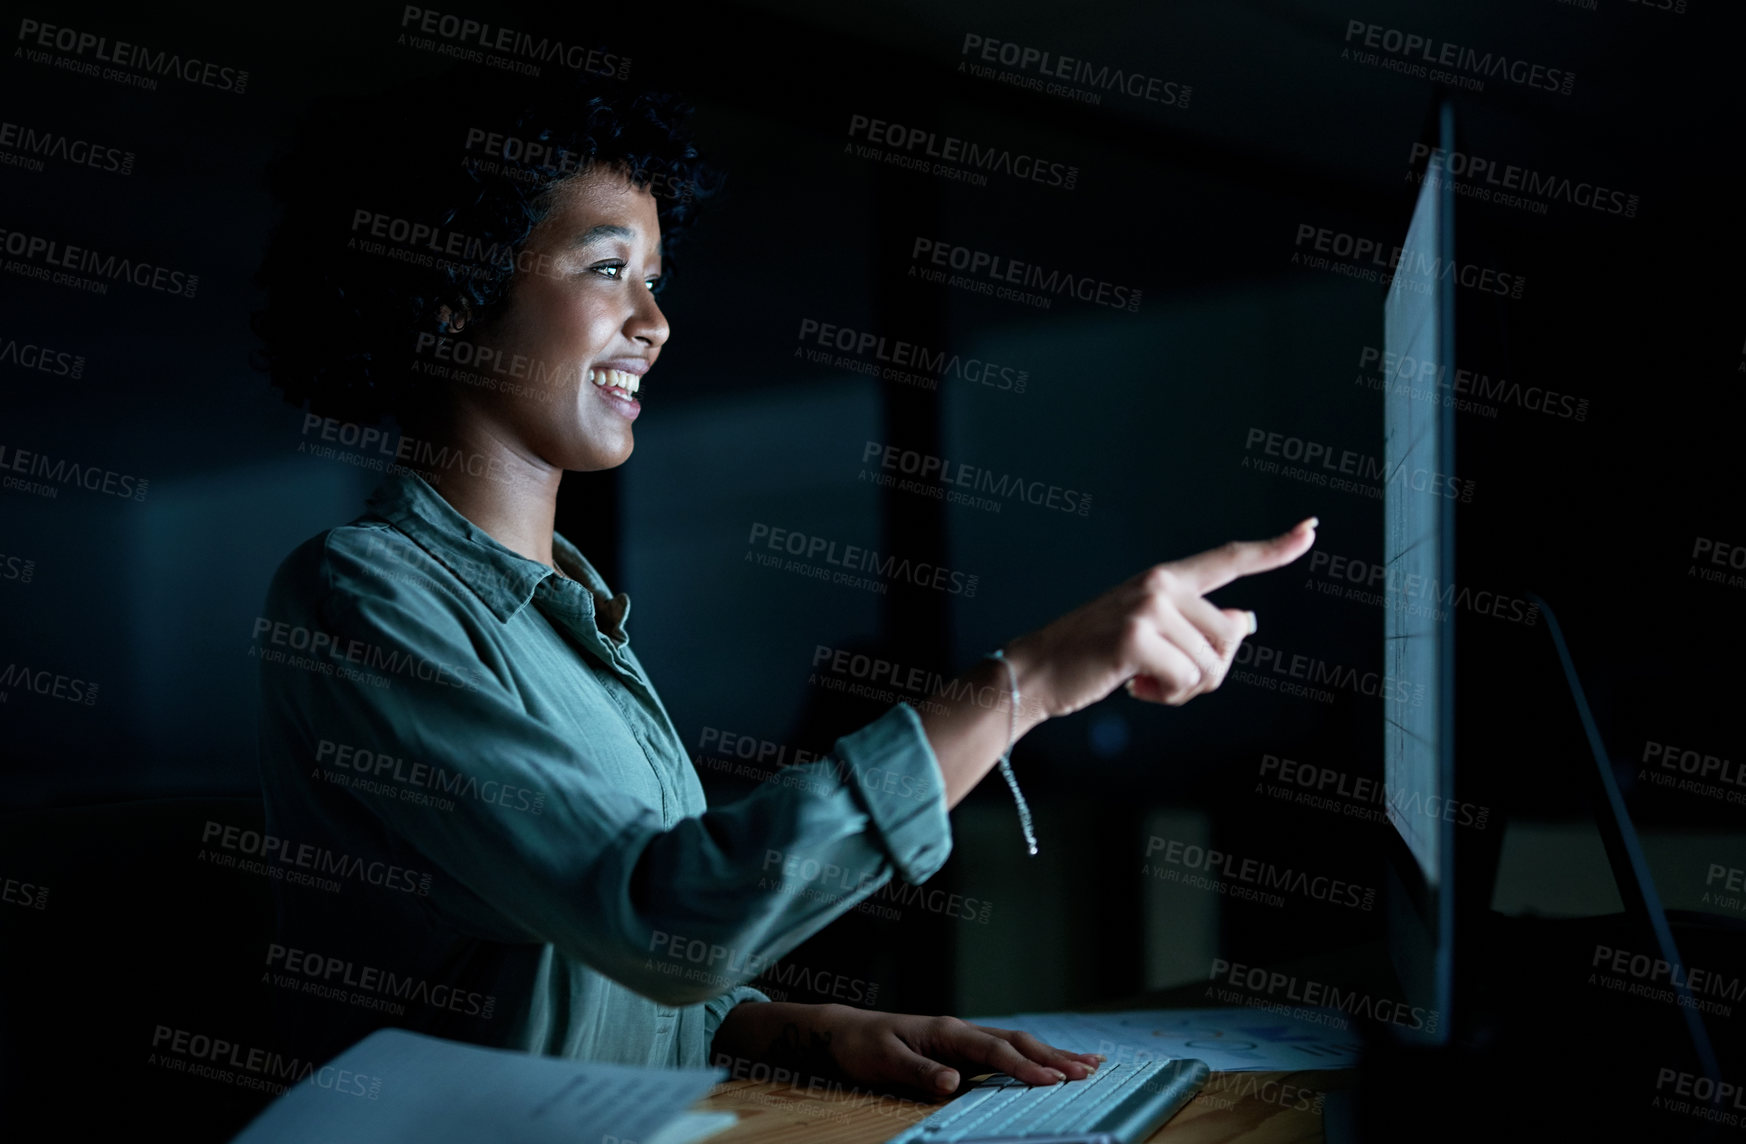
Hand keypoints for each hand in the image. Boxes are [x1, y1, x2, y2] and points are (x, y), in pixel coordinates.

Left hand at [811, 1004, 1104, 1095]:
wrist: (844, 1031)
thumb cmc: (863, 1045)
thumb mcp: (884, 1061)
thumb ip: (920, 1072)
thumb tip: (953, 1083)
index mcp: (947, 1031)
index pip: (995, 1050)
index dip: (1025, 1067)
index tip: (1053, 1081)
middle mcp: (961, 1031)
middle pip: (1016, 1042)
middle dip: (1054, 1057)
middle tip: (1089, 1072)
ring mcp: (964, 1038)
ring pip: (1016, 1044)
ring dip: (1052, 1054)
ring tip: (1089, 1064)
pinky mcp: (962, 1049)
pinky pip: (1005, 1051)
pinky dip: (1033, 1057)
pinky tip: (1050, 1064)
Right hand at [1007, 517, 1317, 717]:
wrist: (1037, 672)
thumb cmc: (1093, 656)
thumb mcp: (1151, 633)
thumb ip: (1199, 625)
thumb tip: (1249, 621)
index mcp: (1165, 579)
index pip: (1229, 559)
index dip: (1275, 548)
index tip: (1310, 530)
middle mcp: (1160, 585)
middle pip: (1229, 638)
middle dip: (1208, 672)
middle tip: (1162, 677)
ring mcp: (1149, 608)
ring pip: (1210, 664)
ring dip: (1183, 689)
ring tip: (1143, 680)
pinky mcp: (1137, 638)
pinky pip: (1186, 681)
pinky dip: (1166, 696)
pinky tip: (1133, 687)